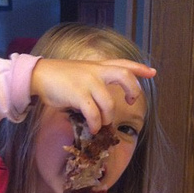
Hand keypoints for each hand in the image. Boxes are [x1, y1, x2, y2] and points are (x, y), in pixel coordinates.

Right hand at [30, 58, 155, 132]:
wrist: (40, 75)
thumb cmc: (60, 78)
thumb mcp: (81, 75)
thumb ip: (95, 83)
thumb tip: (104, 104)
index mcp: (98, 67)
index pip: (123, 64)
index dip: (139, 68)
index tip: (153, 73)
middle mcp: (96, 72)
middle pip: (124, 76)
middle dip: (133, 90)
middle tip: (131, 102)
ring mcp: (88, 82)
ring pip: (109, 103)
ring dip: (106, 118)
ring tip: (99, 124)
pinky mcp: (78, 94)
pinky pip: (93, 113)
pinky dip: (95, 124)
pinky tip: (92, 128)